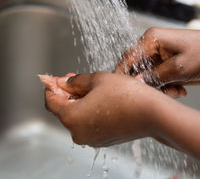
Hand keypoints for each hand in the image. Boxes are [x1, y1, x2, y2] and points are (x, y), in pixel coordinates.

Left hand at [40, 71, 199, 157]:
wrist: (152, 113)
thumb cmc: (126, 95)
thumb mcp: (97, 79)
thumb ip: (76, 81)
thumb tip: (64, 83)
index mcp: (72, 117)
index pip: (51, 101)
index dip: (51, 86)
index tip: (53, 78)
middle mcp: (78, 132)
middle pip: (63, 109)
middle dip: (66, 92)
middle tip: (72, 78)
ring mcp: (91, 138)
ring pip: (76, 116)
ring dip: (77, 100)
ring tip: (87, 85)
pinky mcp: (102, 139)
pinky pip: (88, 123)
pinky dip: (88, 110)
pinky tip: (97, 98)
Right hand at [116, 28, 199, 94]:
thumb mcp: (179, 68)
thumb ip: (154, 76)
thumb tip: (135, 83)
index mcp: (152, 38)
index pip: (128, 58)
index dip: (123, 75)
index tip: (123, 89)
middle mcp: (152, 42)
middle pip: (137, 67)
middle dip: (147, 83)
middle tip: (161, 94)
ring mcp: (158, 50)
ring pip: (147, 73)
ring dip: (159, 85)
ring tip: (175, 91)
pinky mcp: (164, 57)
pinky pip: (157, 73)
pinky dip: (165, 83)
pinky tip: (178, 88)